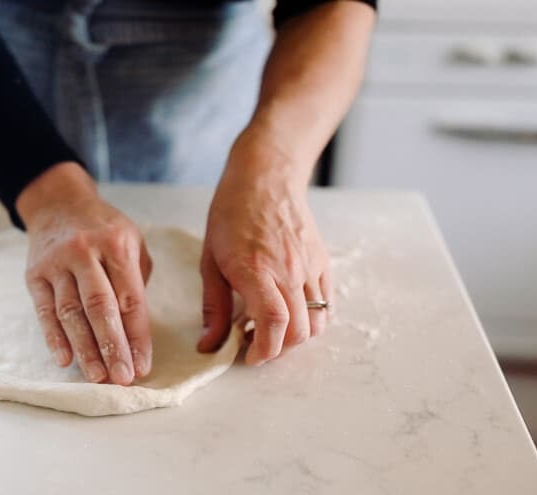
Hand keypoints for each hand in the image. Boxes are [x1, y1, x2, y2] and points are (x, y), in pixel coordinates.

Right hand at [17, 162, 152, 384]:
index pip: (129, 298)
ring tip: (97, 377)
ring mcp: (56, 263)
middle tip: (122, 378)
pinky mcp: (34, 274)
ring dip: (84, 349)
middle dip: (112, 346)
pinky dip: (54, 337)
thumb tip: (136, 333)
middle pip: (100, 307)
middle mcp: (84, 252)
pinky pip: (44, 310)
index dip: (137, 335)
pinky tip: (65, 360)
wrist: (59, 203)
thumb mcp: (131, 241)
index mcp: (115, 245)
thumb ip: (136, 282)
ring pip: (70, 312)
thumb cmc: (103, 230)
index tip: (143, 366)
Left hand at [198, 130, 331, 364]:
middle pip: (299, 330)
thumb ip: (213, 307)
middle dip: (279, 348)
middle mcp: (288, 271)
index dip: (265, 350)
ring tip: (273, 327)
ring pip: (318, 321)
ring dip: (297, 336)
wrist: (265, 178)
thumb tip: (209, 345)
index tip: (249, 356)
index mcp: (256, 270)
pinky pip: (327, 303)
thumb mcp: (211, 261)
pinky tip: (291, 311)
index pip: (275, 323)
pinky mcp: (322, 262)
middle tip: (257, 343)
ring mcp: (310, 266)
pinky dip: (313, 318)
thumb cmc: (231, 215)